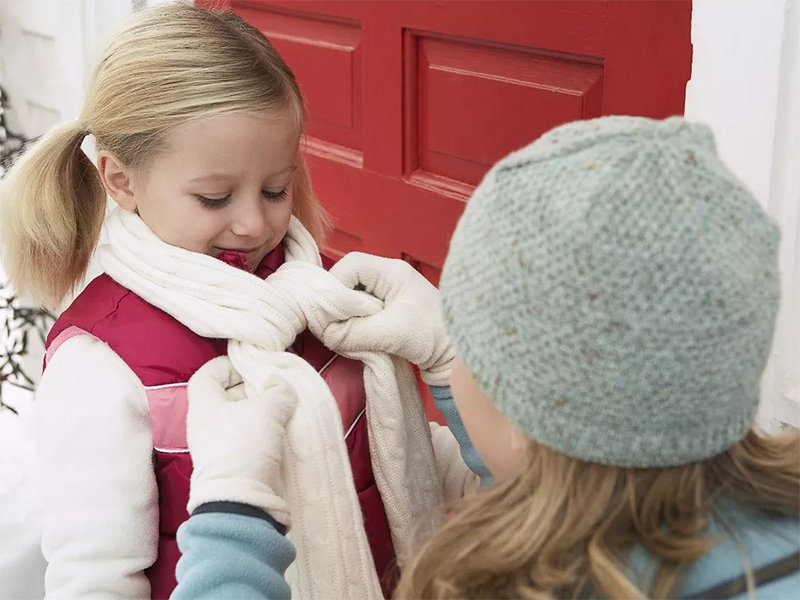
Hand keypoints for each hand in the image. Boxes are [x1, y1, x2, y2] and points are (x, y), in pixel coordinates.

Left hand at [186, 356, 296, 525]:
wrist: (241, 501)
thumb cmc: (246, 445)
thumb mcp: (268, 409)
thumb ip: (276, 390)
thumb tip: (277, 383)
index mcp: (203, 405)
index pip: (206, 375)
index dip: (226, 366)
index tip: (250, 366)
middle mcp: (203, 426)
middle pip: (223, 397)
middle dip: (248, 389)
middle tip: (272, 387)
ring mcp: (214, 448)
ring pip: (236, 420)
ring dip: (257, 414)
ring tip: (281, 410)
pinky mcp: (228, 466)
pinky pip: (243, 440)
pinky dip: (259, 434)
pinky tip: (279, 435)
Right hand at [324, 252, 454, 385]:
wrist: (459, 357)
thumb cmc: (435, 337)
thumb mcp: (393, 333)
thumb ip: (356, 333)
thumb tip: (328, 335)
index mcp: (392, 272)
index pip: (351, 265)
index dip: (334, 285)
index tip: (329, 312)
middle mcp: (389, 279)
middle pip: (348, 281)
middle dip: (338, 304)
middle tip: (334, 327)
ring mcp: (389, 296)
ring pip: (353, 299)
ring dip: (346, 318)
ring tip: (345, 336)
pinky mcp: (389, 315)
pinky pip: (361, 314)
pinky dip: (354, 327)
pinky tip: (356, 341)